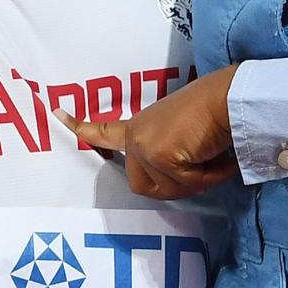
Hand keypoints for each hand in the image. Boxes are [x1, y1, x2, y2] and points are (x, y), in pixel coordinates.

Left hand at [58, 66, 239, 200]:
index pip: (105, 130)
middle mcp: (136, 135)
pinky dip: (208, 176)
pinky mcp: (158, 155)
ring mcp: (144, 145)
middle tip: (201, 166)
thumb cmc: (218, 111)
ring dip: (197, 180)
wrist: (231, 97)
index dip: (81, 127)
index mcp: (141, 125)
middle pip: (143, 186)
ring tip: (212, 154)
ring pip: (168, 190)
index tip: (56, 113)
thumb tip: (181, 179)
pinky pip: (186, 185)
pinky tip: (217, 156)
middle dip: (176, 185)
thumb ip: (172, 154)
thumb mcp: (186, 135)